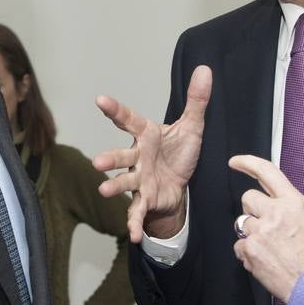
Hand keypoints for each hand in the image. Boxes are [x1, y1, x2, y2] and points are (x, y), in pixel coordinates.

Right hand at [94, 65, 212, 241]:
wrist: (180, 185)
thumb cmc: (179, 153)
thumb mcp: (192, 126)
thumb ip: (196, 100)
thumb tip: (205, 69)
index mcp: (146, 135)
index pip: (128, 120)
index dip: (114, 110)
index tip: (99, 100)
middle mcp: (138, 157)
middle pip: (121, 157)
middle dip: (110, 159)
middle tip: (98, 162)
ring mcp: (139, 179)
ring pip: (124, 182)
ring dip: (114, 187)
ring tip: (104, 192)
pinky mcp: (145, 199)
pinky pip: (137, 211)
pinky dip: (134, 223)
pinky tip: (133, 235)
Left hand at [229, 155, 303, 301]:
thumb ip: (285, 205)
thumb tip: (267, 198)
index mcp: (293, 201)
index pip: (267, 171)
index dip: (247, 162)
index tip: (236, 162)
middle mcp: (276, 212)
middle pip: (248, 198)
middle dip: (252, 211)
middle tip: (267, 228)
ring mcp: (261, 230)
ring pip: (241, 222)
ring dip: (250, 234)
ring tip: (269, 247)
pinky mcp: (250, 248)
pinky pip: (238, 244)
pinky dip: (247, 252)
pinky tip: (264, 258)